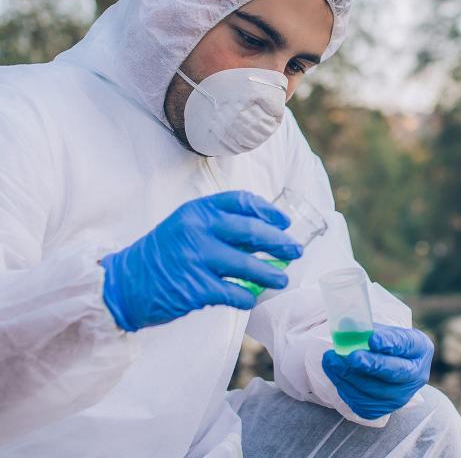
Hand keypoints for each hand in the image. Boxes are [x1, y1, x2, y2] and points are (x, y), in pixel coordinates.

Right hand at [101, 190, 301, 331]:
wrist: (123, 285)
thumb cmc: (162, 254)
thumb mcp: (186, 227)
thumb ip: (219, 226)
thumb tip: (265, 234)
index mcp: (197, 211)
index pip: (242, 202)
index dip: (268, 211)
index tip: (284, 222)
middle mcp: (198, 229)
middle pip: (252, 231)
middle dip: (279, 242)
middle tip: (295, 251)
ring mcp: (196, 259)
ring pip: (248, 265)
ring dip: (271, 274)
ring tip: (282, 279)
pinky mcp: (195, 288)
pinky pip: (234, 292)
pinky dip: (247, 297)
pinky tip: (251, 298)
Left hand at [322, 324, 433, 419]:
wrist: (384, 366)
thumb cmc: (383, 342)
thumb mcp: (380, 329)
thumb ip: (366, 327)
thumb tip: (345, 325)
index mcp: (419, 348)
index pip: (407, 345)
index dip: (390, 343)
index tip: (373, 339)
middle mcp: (416, 375)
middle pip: (395, 372)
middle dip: (372, 365)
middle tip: (352, 357)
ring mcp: (400, 396)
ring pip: (375, 390)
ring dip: (350, 375)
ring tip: (331, 360)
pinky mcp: (381, 410)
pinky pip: (362, 402)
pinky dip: (345, 387)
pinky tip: (334, 372)